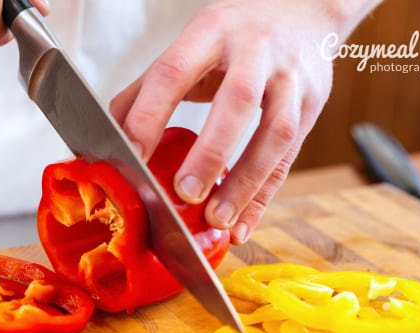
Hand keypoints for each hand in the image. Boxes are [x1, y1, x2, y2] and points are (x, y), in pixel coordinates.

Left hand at [111, 0, 378, 243]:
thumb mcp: (191, 43)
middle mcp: (257, 51)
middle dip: (211, 151)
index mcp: (212, 32)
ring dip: (246, 182)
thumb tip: (107, 133)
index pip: (174, 72)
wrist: (303, 10)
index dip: (151, 115)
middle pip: (237, 101)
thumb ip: (148, 88)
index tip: (132, 157)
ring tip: (218, 220)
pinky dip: (264, 197)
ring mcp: (290, 78)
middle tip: (185, 193)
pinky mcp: (312, 104)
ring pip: (276, 133)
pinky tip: (243, 225)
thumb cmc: (235, 34)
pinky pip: (289, 158)